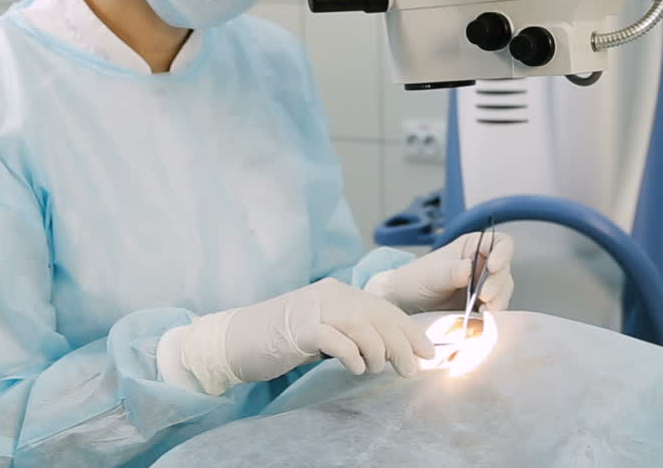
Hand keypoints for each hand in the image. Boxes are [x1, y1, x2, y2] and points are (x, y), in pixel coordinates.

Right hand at [168, 278, 435, 395]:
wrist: (234, 340)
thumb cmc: (280, 339)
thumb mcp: (323, 330)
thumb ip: (351, 332)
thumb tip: (390, 350)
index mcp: (338, 293)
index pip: (383, 308)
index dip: (409, 330)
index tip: (427, 352)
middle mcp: (329, 295)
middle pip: (378, 316)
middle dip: (402, 342)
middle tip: (413, 368)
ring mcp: (313, 309)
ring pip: (361, 325)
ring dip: (379, 350)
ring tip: (380, 370)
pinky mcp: (298, 328)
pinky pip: (335, 339)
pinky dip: (351, 354)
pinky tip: (357, 369)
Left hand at [366, 232, 513, 313]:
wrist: (405, 305)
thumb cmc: (416, 280)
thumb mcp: (431, 273)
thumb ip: (451, 271)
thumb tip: (469, 269)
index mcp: (474, 247)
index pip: (501, 244)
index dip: (502, 253)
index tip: (493, 266)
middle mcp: (484, 265)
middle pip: (504, 271)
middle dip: (497, 284)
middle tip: (484, 297)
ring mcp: (485, 287)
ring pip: (503, 292)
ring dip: (497, 302)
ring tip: (484, 312)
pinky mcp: (483, 308)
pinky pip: (495, 311)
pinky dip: (491, 316)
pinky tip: (481, 320)